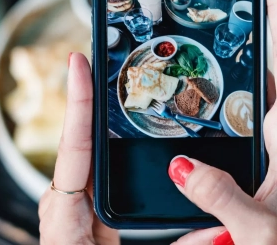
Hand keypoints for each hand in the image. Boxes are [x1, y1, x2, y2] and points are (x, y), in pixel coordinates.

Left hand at [38, 53, 118, 244]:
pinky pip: (97, 162)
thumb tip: (214, 232)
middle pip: (78, 137)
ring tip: (106, 67)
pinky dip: (106, 134)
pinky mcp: (88, 207)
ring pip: (89, 146)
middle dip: (88, 92)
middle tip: (99, 49)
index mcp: (64, 216)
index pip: (75, 148)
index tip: (78, 63)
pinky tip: (117, 115)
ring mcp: (74, 202)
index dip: (80, 102)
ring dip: (96, 107)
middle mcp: (63, 202)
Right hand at [167, 0, 276, 244]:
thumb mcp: (261, 230)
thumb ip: (221, 198)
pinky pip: (251, 103)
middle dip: (268, 13)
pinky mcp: (267, 152)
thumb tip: (182, 164)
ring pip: (266, 78)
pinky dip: (239, 78)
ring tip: (231, 15)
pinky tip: (218, 77)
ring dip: (253, 43)